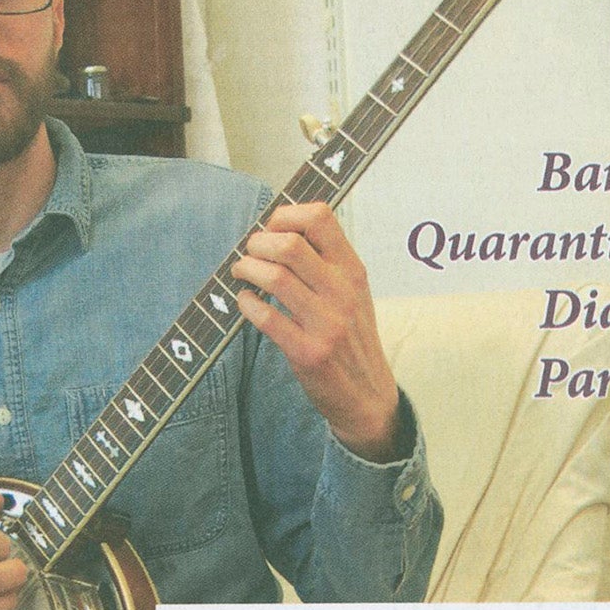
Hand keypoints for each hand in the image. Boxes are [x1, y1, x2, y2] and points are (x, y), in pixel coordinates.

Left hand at [232, 202, 406, 461]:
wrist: (368, 394)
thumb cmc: (352, 335)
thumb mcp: (353, 291)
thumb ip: (325, 259)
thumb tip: (278, 226)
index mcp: (353, 270)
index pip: (321, 217)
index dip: (285, 215)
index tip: (270, 228)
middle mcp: (343, 292)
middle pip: (290, 244)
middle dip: (257, 243)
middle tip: (248, 253)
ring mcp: (327, 323)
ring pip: (275, 277)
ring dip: (247, 269)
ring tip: (241, 274)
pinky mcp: (308, 352)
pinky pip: (266, 317)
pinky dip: (247, 303)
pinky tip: (245, 301)